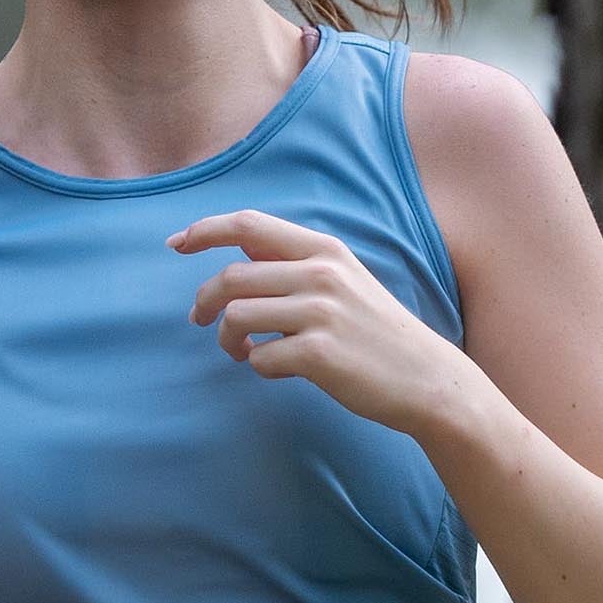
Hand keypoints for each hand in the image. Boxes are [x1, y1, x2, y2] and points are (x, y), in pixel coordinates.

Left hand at [166, 208, 465, 434]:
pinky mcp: (317, 354)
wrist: (425, 377)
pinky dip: (258, 366)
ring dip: (227, 339)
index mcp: (324, 250)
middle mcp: (320, 274)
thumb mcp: (345, 280)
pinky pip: (259, 358)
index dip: (204, 230)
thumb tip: (240, 248)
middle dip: (204, 300)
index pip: (248, 225)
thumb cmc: (377, 331)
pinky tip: (277, 369)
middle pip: (231, 277)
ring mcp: (320, 313)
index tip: (176, 243)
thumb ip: (296, 262)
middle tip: (199, 320)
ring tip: (240, 351)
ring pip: (236, 317)